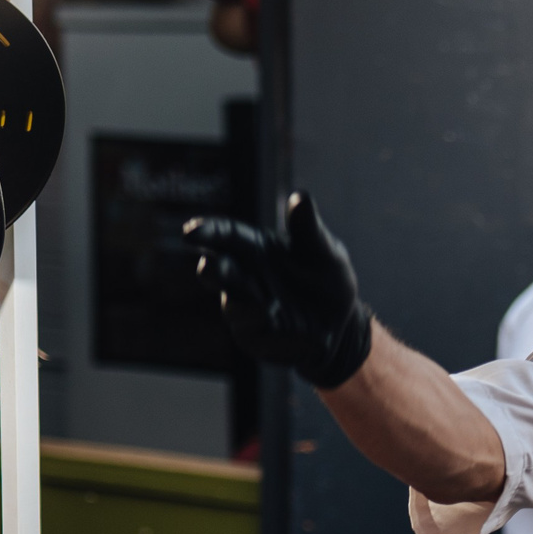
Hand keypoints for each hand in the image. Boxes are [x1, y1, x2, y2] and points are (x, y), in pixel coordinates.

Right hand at [188, 192, 374, 387]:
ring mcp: (244, 308)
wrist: (342, 324)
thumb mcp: (325, 252)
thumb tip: (301, 197)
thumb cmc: (327, 278)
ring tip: (271, 307)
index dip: (208, 232)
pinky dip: (274, 331)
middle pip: (218, 271)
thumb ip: (309, 230)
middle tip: (209, 268)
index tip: (190, 231)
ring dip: (249, 306)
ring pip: (235, 307)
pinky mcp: (253, 336)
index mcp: (255, 248)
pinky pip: (256, 334)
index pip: (226, 235)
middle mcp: (243, 277)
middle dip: (213, 271)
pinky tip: (292, 328)